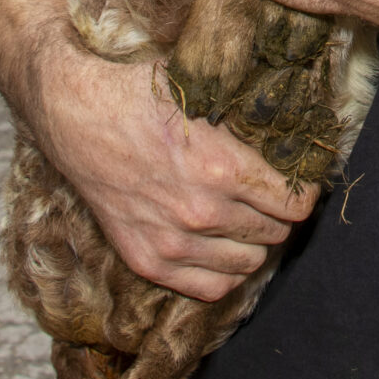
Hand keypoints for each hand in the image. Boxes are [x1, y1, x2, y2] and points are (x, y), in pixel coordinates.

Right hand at [31, 27, 314, 301]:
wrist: (76, 114)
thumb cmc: (141, 94)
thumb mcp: (204, 90)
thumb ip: (248, 113)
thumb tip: (295, 118)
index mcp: (221, 168)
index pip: (295, 204)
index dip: (303, 191)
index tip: (298, 182)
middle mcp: (201, 213)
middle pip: (276, 233)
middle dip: (279, 214)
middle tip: (270, 197)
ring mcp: (172, 243)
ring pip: (249, 264)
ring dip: (254, 242)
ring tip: (246, 219)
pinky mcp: (147, 261)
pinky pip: (212, 288)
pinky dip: (225, 271)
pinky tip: (223, 246)